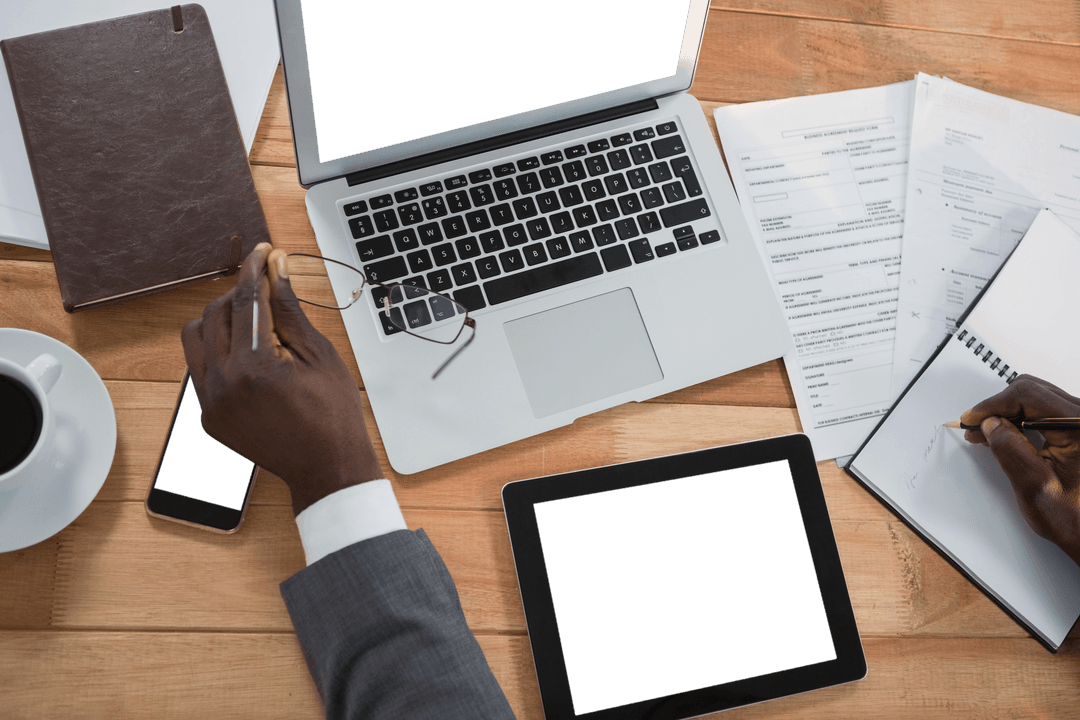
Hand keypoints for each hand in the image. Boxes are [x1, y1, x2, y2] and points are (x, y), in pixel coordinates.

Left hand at [180, 243, 382, 515]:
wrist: (326, 467)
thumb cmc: (332, 413)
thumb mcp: (318, 355)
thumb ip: (290, 310)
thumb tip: (278, 270)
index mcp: (254, 366)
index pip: (246, 300)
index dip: (254, 269)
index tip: (262, 252)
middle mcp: (223, 384)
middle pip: (215, 314)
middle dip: (239, 292)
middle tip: (264, 285)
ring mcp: (210, 403)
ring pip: (196, 338)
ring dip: (220, 320)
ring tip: (251, 321)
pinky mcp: (208, 417)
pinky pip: (200, 369)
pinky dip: (218, 353)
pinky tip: (247, 355)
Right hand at [961, 375, 1079, 565]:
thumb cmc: (1078, 520)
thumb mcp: (1034, 486)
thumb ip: (1010, 449)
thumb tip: (991, 424)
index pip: (1028, 395)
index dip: (993, 405)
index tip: (973, 418)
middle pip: (1033, 391)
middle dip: (1000, 406)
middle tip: (978, 425)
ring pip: (1040, 397)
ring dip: (1011, 411)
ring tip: (990, 431)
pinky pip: (1049, 410)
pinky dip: (1025, 417)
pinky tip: (1012, 432)